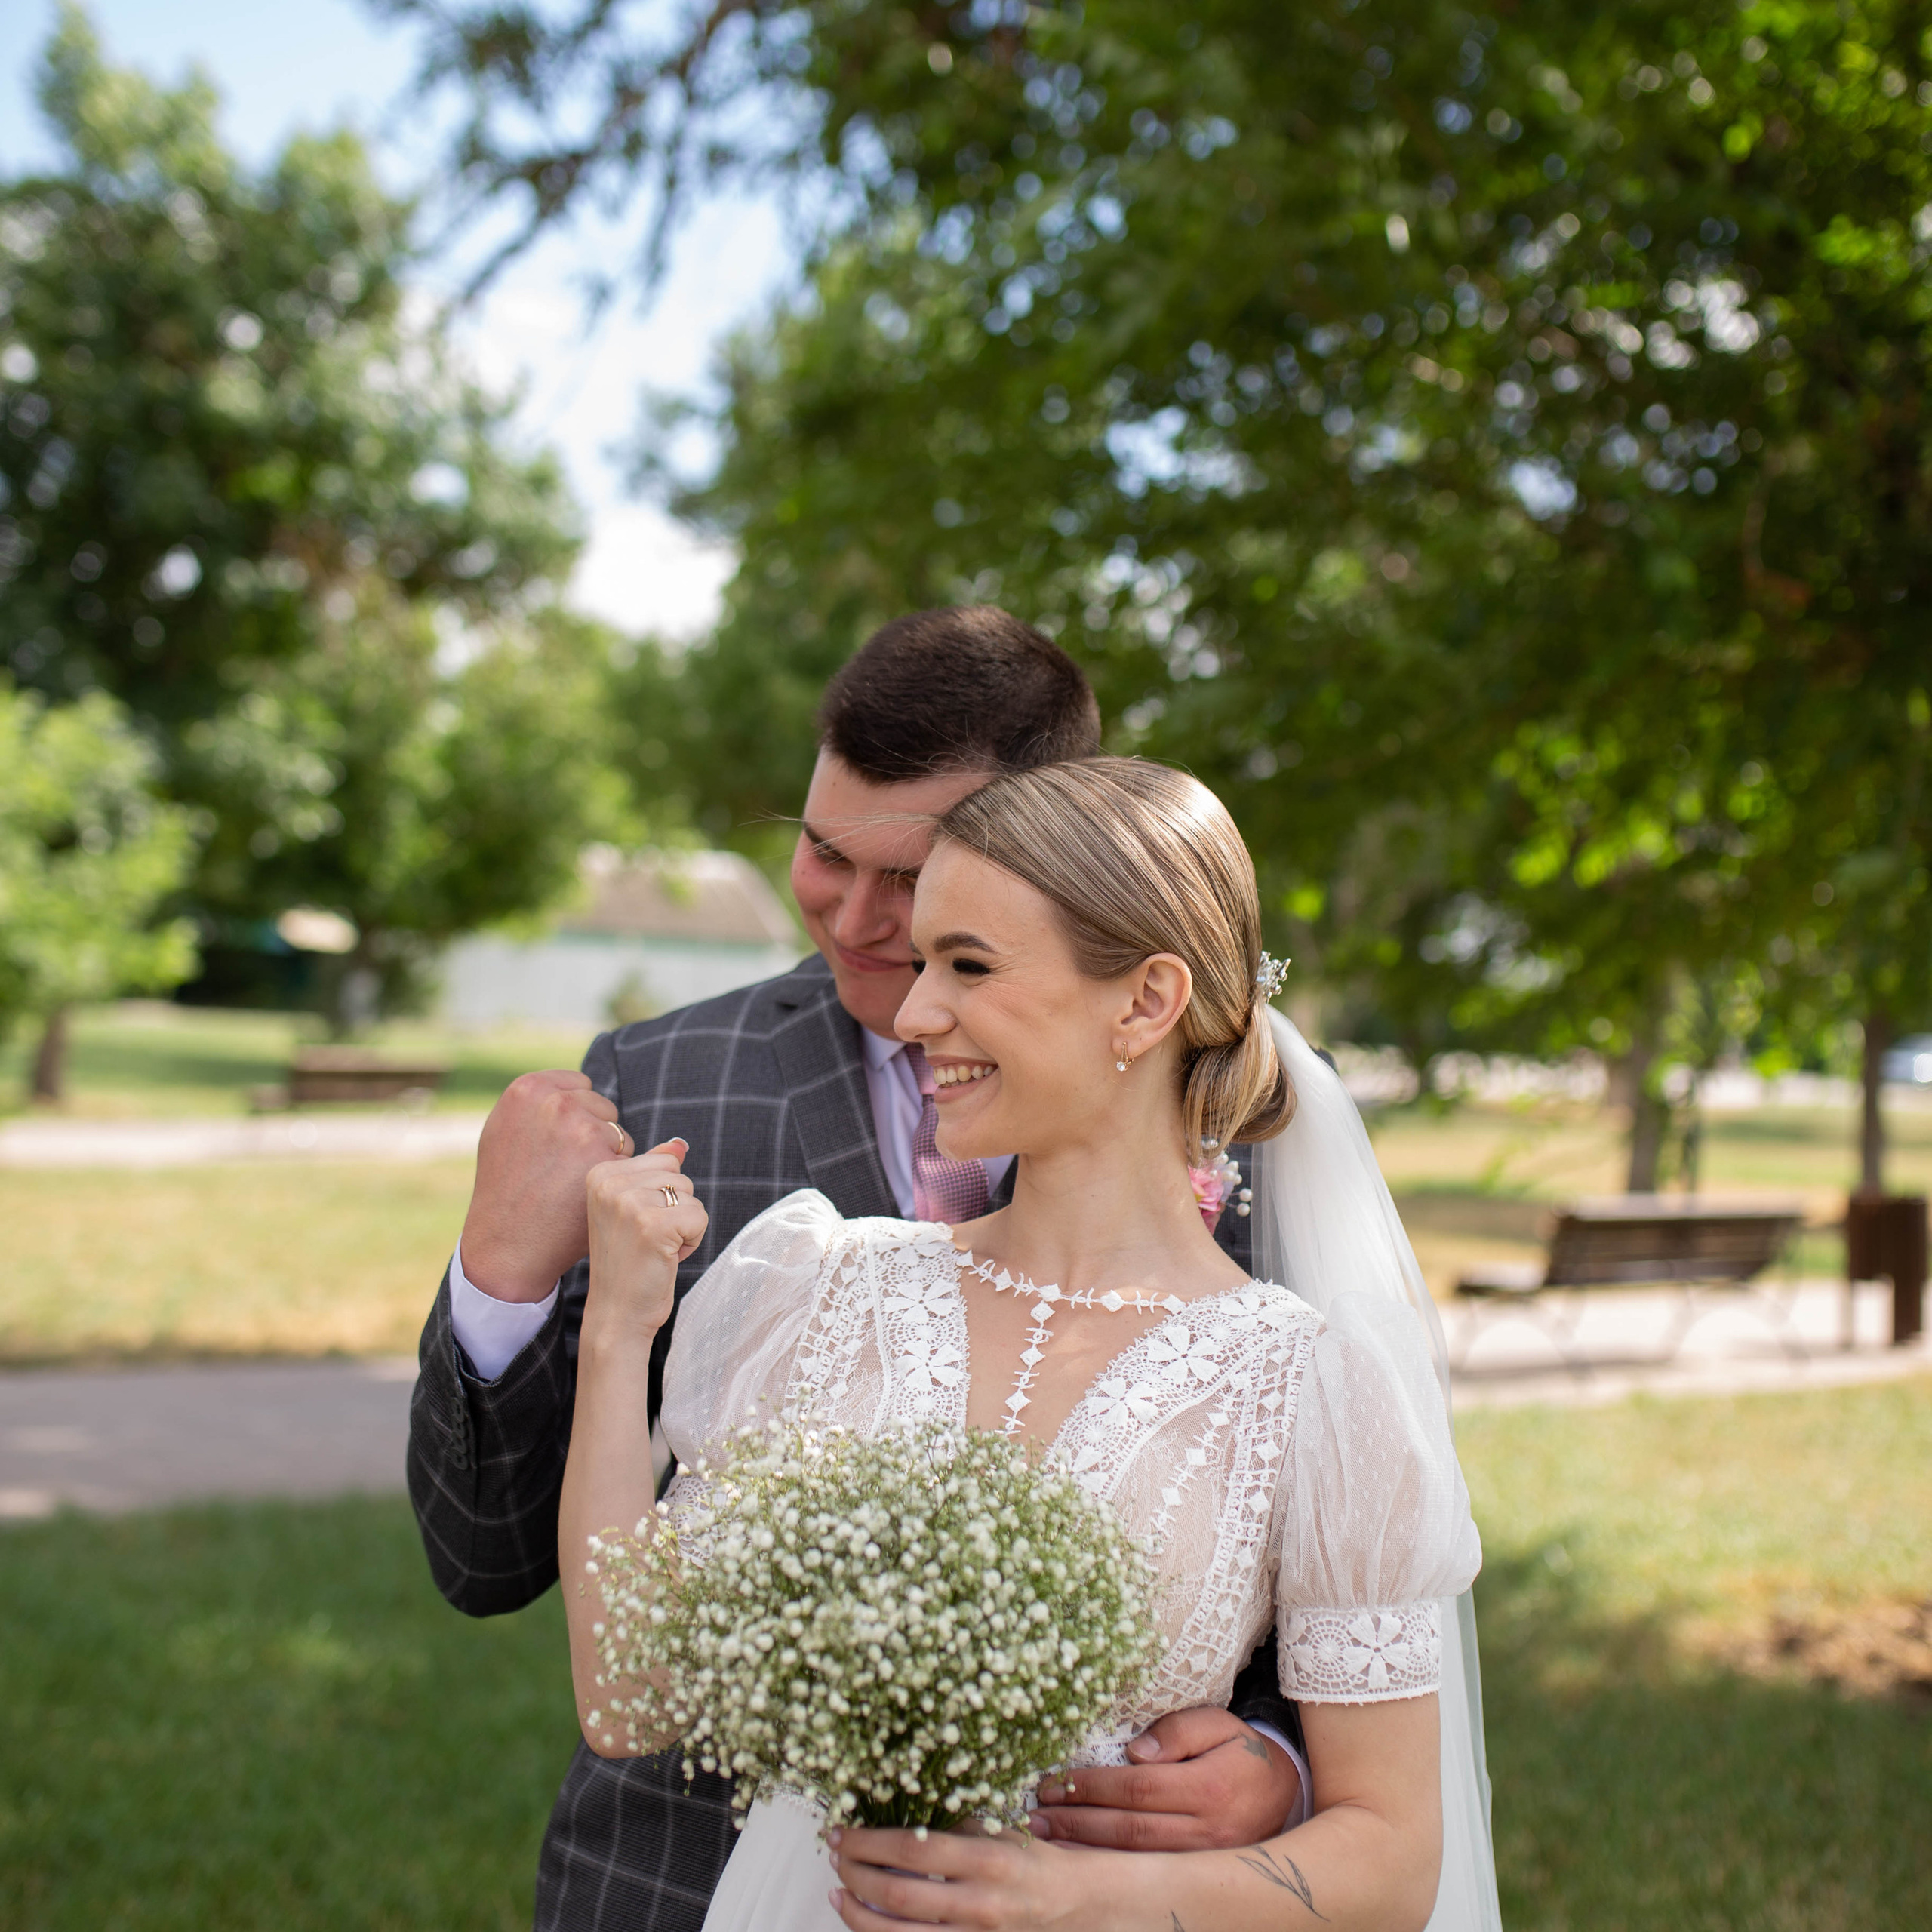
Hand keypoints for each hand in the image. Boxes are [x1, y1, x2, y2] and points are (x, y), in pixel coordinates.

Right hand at [460, 1070, 633, 1300]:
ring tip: (570, 1184)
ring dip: (607, 1156)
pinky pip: (630, 1159)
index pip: (580, 1085)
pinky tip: (587, 1196)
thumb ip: (540, 1102)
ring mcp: (583, 1129)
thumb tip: (587, 1083)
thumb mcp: (507, 1131)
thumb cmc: (504, 1188)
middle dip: (592, 1134)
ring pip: (619, 1134)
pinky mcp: (605, 1159)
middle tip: (561, 1170)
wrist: (507, 1243)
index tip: (556, 1145)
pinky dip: (618, 1177)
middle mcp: (556, 1103)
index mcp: (529, 1089)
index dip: (574, 1118)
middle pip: (602, 1107)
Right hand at [583, 1138, 706, 1338]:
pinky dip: (692, 1241)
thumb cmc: (629, 1261)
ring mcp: (629, 1203)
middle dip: (676, 1209)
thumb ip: (655, 1171)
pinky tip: (665, 1258)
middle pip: (679, 1175)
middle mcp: (609, 1183)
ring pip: (691, 1196)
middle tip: (648, 1239)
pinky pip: (699, 1217)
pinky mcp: (652, 1226)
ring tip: (655, 1248)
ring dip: (684, 1226)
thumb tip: (680, 1144)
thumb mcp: (635, 1208)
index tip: (637, 1224)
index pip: (664, 1160)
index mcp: (601, 1173)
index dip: (662, 1195)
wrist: (617, 1313)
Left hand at [828, 1824, 1088, 1931]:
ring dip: (857, 1914)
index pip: (912, 1849)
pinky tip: (863, 1921)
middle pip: (897, 1893)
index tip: (843, 1830)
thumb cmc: (1030, 1860)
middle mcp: (977, 1903)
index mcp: (985, 1860)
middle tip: (834, 1856)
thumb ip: (953, 1822)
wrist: (1070, 1905)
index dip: (869, 1840)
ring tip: (837, 1893)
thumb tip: (898, 1808)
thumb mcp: (998, 1830)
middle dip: (855, 1874)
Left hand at [1031, 1706, 1300, 1850]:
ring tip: (1045, 1841)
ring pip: (1135, 1861)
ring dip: (1085, 1852)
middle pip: (1129, 1831)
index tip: (1053, 1784)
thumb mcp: (1218, 1724)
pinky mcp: (1198, 1876)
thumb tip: (1133, 1752)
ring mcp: (1203, 1862)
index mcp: (1208, 1789)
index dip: (1091, 1787)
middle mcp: (1206, 1833)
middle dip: (1076, 1824)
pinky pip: (1147, 1875)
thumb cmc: (1241, 1752)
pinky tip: (1079, 1861)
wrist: (1285, 1795)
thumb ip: (1178, 1731)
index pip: (1136, 1789)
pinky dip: (1109, 1869)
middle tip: (1034, 1819)